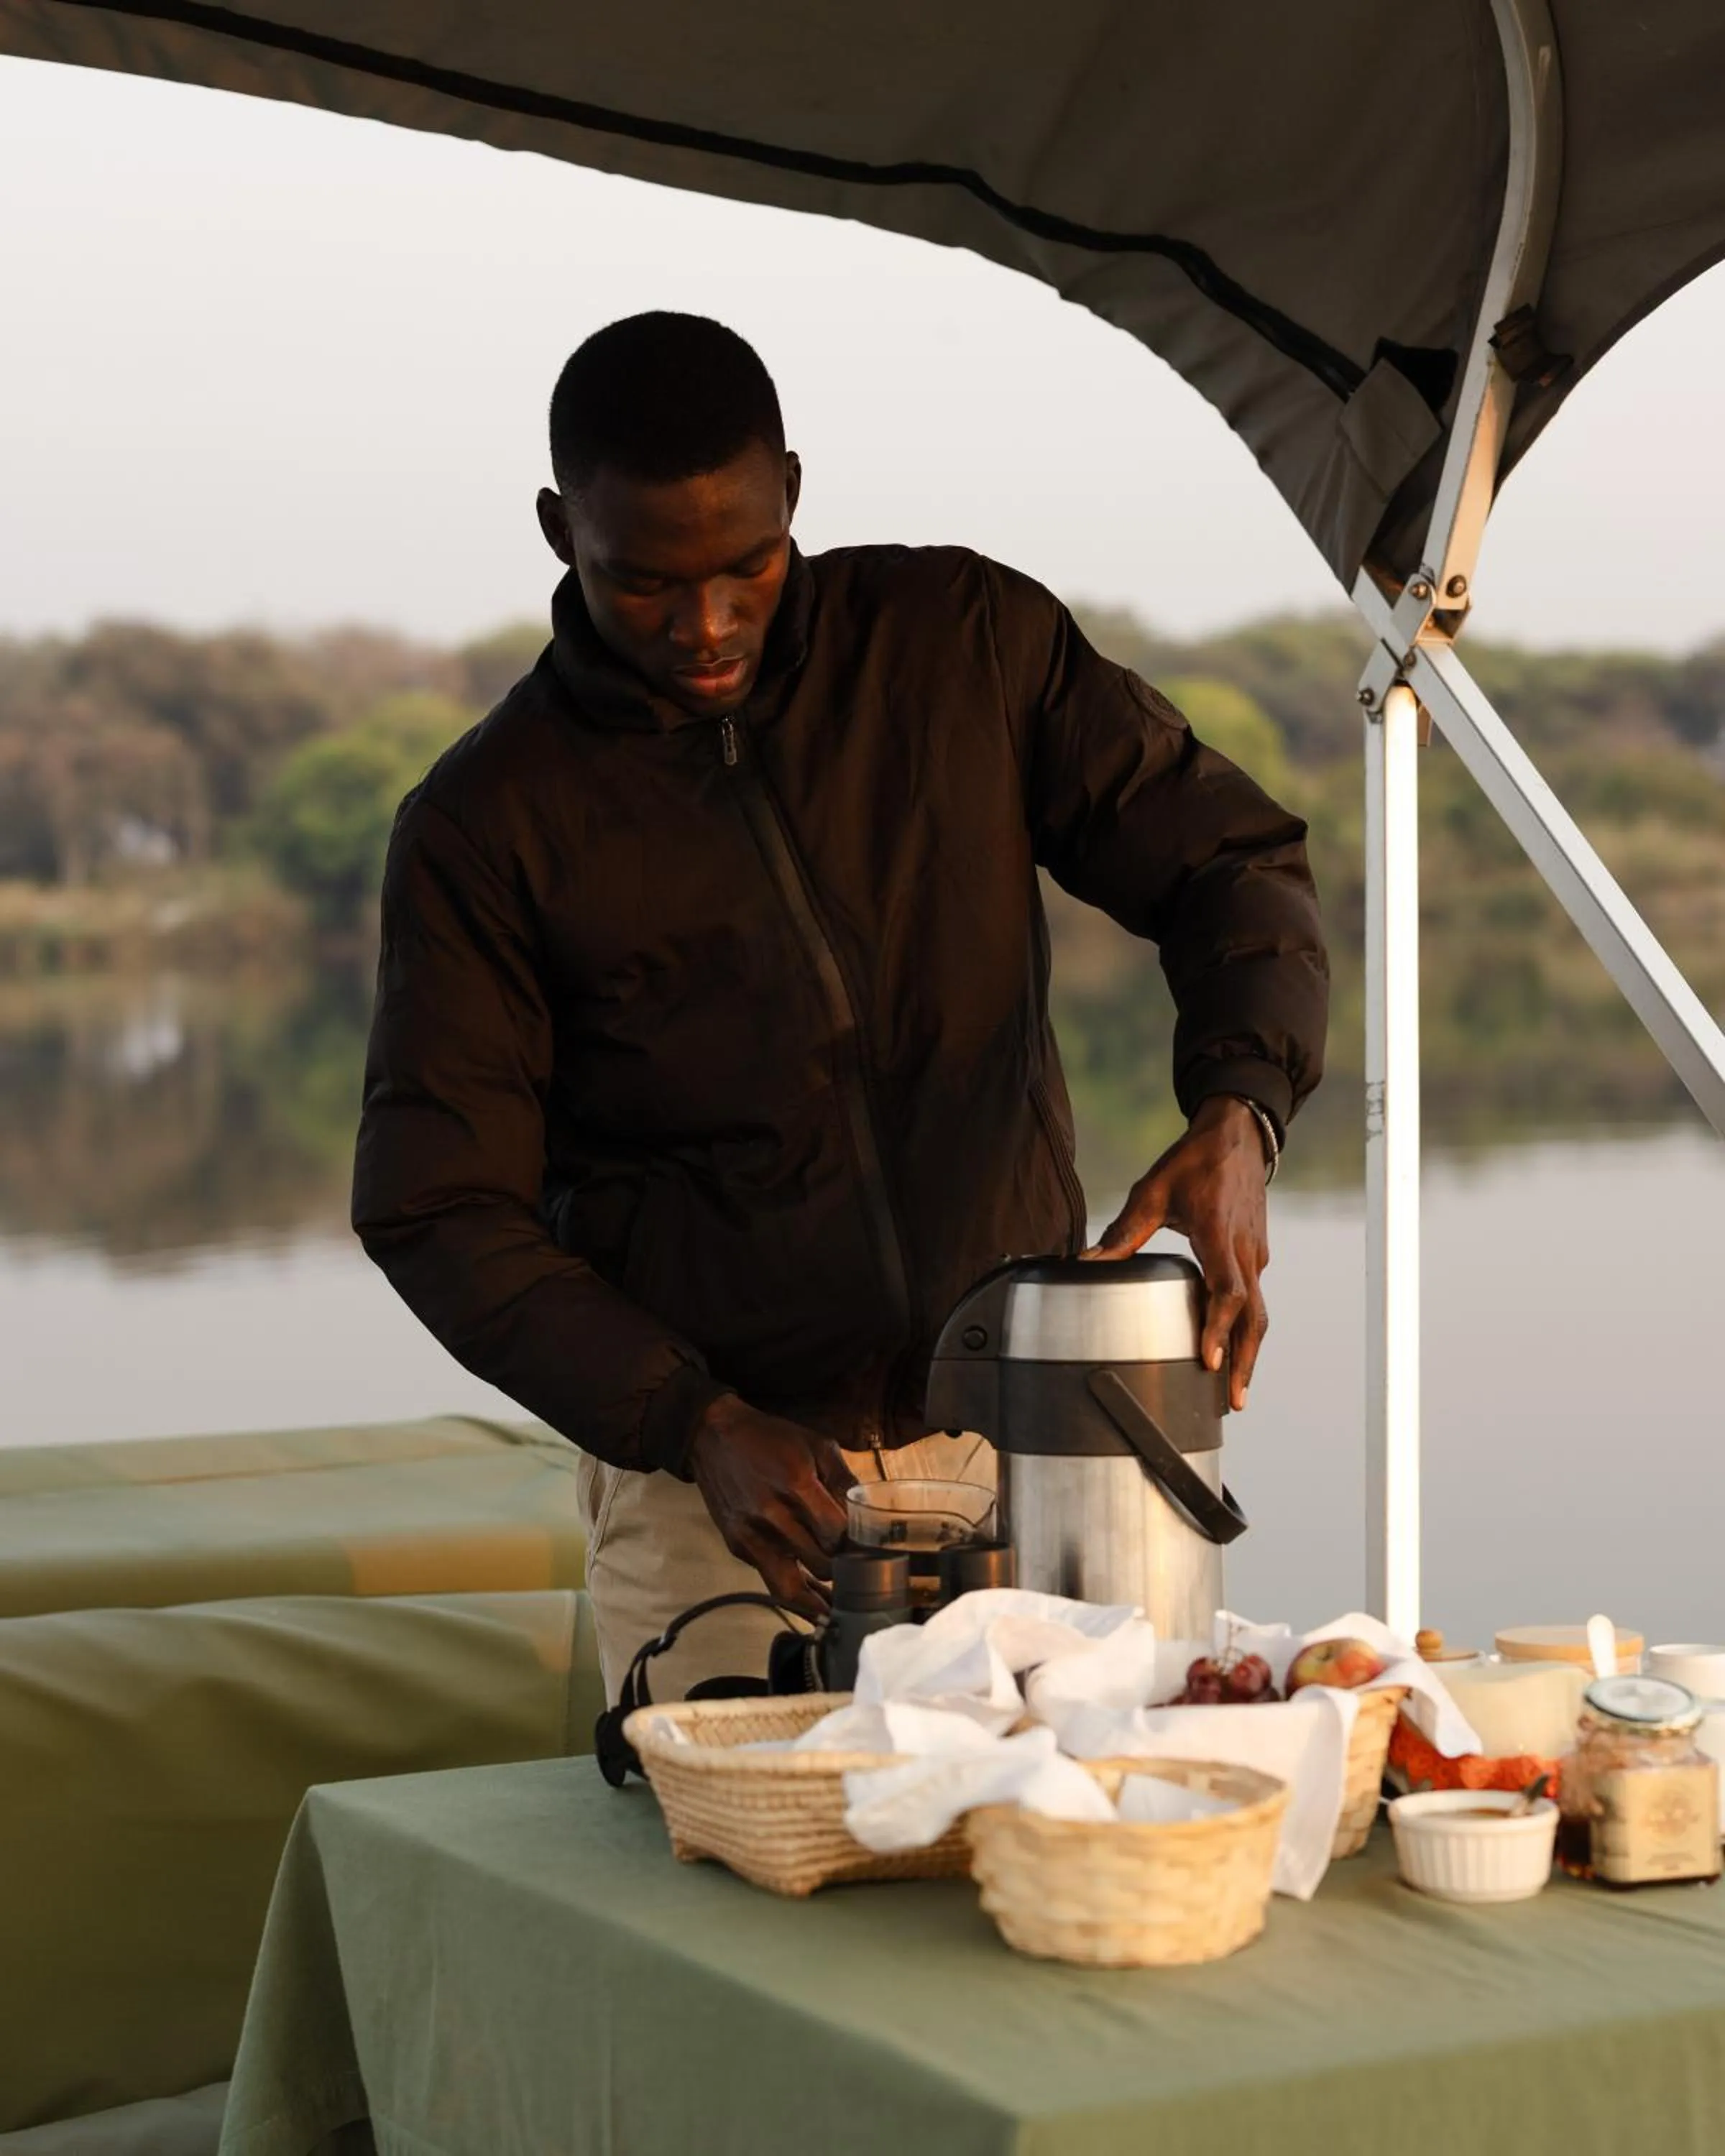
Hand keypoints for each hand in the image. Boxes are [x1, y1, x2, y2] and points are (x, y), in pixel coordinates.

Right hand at [687, 1394, 852, 1616]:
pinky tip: (812, 1594)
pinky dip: (793, 1588)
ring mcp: (751, 1535)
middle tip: (859, 1576)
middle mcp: (772, 1516)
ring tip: (837, 1614)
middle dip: (843, 1572)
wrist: (714, 1437)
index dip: (858, 1548)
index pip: (838, 1536)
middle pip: (820, 1565)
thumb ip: (845, 1481)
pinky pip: (769, 1579)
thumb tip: (870, 1515)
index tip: (871, 1553)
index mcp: (797, 1485)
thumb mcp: (817, 1445)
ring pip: (790, 1589)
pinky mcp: (738, 1546)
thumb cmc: (772, 1438)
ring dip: (816, 1602)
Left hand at [1083, 1096, 1270, 1410]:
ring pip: (1258, 1312)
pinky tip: (1231, 1349)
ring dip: (1248, 1352)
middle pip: (1252, 1317)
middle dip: (1243, 1361)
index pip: (1226, 1291)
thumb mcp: (1153, 1190)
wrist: (1238, 1134)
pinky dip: (1246, 1329)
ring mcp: (1254, 1253)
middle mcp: (1244, 1250)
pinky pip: (1255, 1298)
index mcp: (1217, 1234)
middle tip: (1231, 1401)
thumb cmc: (1194, 1161)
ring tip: (1233, 1390)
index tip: (1208, 1362)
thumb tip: (1086, 1262)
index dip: (1218, 1329)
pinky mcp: (1256, 1254)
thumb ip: (1123, 1231)